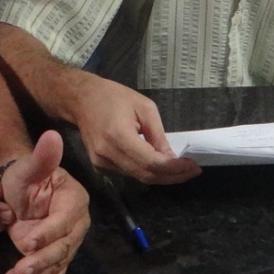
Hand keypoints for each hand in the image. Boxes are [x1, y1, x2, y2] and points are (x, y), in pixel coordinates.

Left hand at [0, 130, 90, 273]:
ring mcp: (67, 242)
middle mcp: (76, 223)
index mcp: (74, 199)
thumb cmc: (24, 177)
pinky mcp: (57, 256)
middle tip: (18, 272)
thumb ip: (43, 157)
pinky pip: (54, 273)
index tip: (28, 242)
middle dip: (40, 261)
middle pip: (63, 246)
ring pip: (57, 263)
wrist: (17, 192)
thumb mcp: (29, 167)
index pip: (65, 219)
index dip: (48, 232)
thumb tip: (52, 136)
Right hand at [68, 73, 199, 184]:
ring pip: (138, 177)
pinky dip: (146, 171)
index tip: (193, 166)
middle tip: (192, 171)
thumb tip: (171, 159)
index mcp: (118, 136)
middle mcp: (107, 154)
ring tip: (181, 169)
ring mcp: (101, 162)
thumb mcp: (144, 108)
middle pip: (146, 175)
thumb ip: (158, 135)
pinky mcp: (99, 166)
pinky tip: (160, 165)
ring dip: (161, 176)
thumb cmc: (113, 96)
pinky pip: (129, 173)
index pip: (151, 162)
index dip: (174, 168)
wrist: (80, 99)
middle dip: (172, 176)